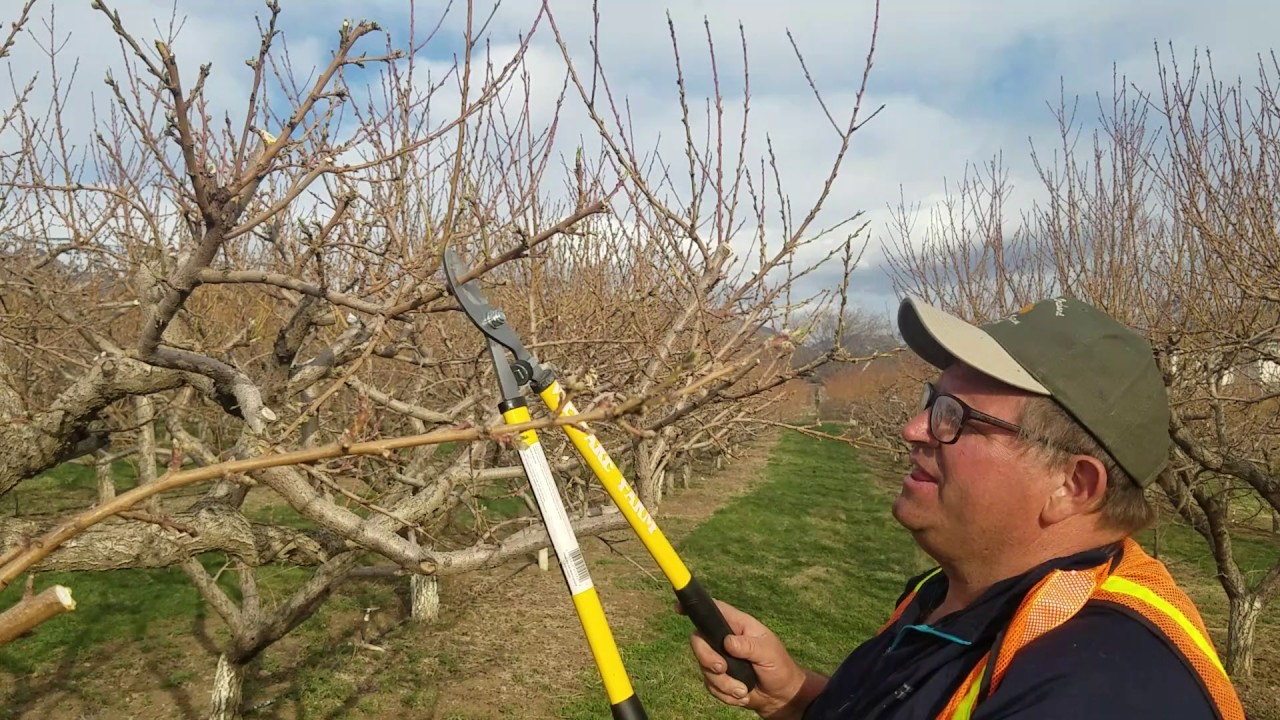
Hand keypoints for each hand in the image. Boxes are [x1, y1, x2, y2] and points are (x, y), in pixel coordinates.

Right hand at [683, 599, 826, 718]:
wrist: (780, 697)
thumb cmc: (779, 668)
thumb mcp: (769, 653)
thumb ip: (749, 646)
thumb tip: (728, 642)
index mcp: (738, 625)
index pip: (713, 610)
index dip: (695, 607)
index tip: (679, 609)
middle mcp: (724, 639)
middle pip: (698, 640)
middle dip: (707, 658)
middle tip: (722, 669)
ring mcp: (719, 658)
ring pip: (703, 667)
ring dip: (723, 683)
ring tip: (743, 690)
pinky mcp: (718, 678)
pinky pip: (710, 685)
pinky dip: (725, 694)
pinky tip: (741, 694)